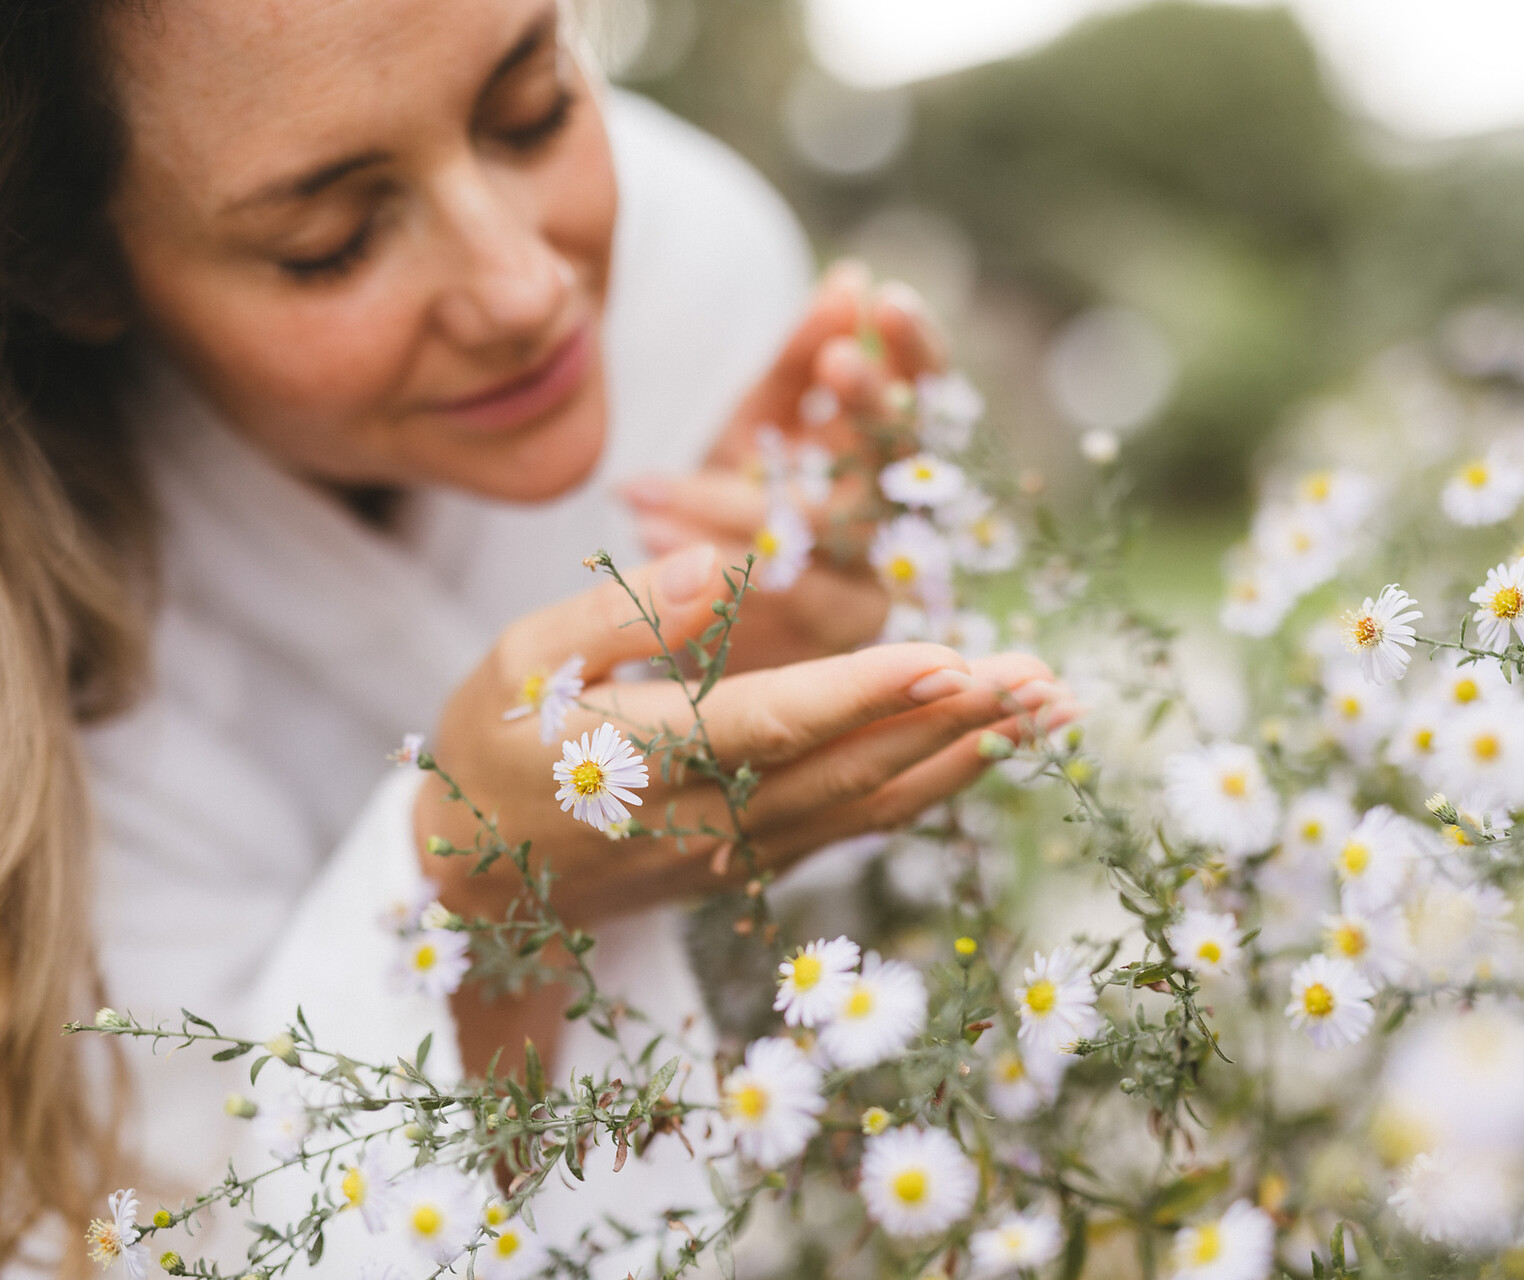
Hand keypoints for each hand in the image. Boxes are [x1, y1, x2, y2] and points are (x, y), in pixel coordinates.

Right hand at [415, 543, 1069, 930]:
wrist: (474, 884)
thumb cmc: (496, 745)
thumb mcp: (518, 660)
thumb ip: (619, 613)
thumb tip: (721, 565)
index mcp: (639, 759)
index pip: (769, 725)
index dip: (864, 697)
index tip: (949, 662)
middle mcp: (704, 820)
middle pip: (848, 773)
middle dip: (953, 725)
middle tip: (1045, 680)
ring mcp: (738, 853)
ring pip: (869, 808)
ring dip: (965, 758)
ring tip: (1049, 711)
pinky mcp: (758, 863)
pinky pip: (858, 826)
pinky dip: (931, 785)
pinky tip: (988, 748)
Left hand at [619, 263, 947, 665]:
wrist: (702, 624)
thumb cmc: (741, 504)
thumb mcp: (762, 423)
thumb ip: (800, 360)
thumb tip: (851, 279)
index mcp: (887, 466)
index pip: (927, 401)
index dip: (917, 355)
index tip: (888, 301)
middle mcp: (896, 533)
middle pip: (903, 465)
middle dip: (873, 406)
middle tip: (839, 360)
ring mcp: (868, 593)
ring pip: (823, 538)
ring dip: (739, 499)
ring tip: (661, 472)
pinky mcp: (823, 645)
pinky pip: (774, 599)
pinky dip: (707, 557)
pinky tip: (650, 519)